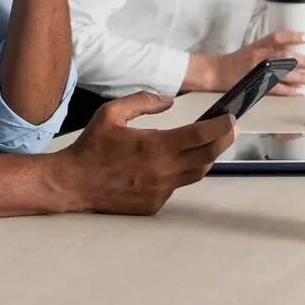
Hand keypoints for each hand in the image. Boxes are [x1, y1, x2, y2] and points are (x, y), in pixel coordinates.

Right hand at [59, 92, 236, 214]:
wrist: (73, 183)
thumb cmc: (92, 147)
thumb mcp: (111, 113)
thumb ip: (143, 101)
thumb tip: (169, 100)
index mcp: (155, 146)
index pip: (200, 136)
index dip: (221, 126)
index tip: (231, 118)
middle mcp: (163, 171)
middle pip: (207, 156)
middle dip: (224, 140)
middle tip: (231, 129)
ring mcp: (160, 190)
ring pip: (197, 173)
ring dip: (207, 157)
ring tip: (210, 143)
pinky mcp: (155, 204)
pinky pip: (177, 186)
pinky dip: (182, 172)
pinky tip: (176, 162)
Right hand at [191, 30, 304, 94]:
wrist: (215, 72)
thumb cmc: (234, 62)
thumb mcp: (251, 49)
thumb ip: (268, 50)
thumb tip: (290, 53)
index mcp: (258, 45)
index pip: (278, 37)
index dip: (294, 36)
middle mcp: (259, 56)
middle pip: (285, 55)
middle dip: (303, 60)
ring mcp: (258, 71)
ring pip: (284, 72)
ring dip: (301, 76)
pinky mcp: (256, 84)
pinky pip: (277, 88)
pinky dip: (290, 90)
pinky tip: (300, 91)